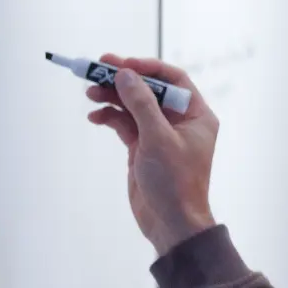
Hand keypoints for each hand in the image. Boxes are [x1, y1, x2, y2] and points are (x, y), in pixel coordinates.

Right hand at [87, 54, 217, 255]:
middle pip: (149, 90)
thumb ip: (141, 104)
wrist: (171, 224)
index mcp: (196, 116)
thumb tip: (124, 74)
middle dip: (123, 80)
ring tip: (90, 94)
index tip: (122, 63)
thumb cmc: (175, 183)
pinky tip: (95, 116)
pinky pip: (125, 124)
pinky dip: (110, 117)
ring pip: (133, 106)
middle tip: (96, 69)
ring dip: (112, 97)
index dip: (147, 68)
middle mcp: (180, 122)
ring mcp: (160, 135)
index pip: (173, 79)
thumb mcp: (158, 138)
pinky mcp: (143, 149)